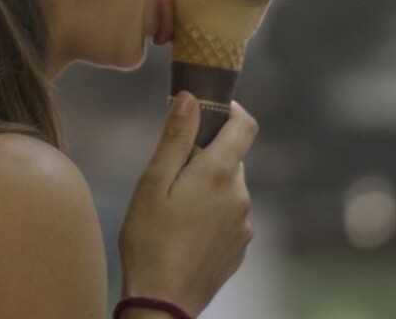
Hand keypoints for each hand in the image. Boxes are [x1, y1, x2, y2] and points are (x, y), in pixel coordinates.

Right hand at [118, 92, 257, 316]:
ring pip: (229, 188)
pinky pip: (229, 216)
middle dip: (207, 154)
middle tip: (172, 170)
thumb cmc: (150, 241)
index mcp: (220, 174)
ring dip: (208, 186)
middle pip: (232, 158)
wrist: (162, 303)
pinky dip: (211, 213)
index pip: (246, 125)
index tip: (211, 109)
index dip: (231, 110)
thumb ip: (175, 138)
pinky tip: (184, 231)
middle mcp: (241, 196)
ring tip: (173, 208)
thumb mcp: (153, 183)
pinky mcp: (239, 247)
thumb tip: (190, 97)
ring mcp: (244, 224)